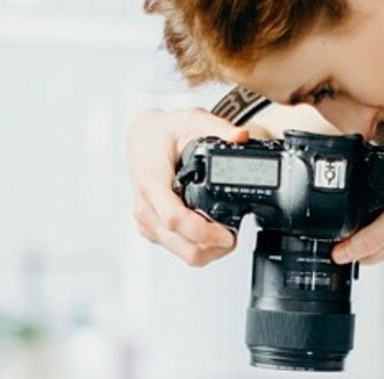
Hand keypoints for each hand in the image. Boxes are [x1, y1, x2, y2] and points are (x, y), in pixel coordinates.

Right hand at [126, 107, 261, 265]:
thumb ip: (219, 127)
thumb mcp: (192, 119)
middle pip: (182, 246)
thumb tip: (242, 136)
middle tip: (235, 235)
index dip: (205, 233)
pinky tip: (210, 232)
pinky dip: (198, 247)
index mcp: (152, 181)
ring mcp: (146, 220)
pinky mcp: (150, 228)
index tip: (229, 234)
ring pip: (182, 253)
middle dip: (214, 248)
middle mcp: (145, 206)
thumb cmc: (163, 131)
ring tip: (226, 234)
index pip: (176, 219)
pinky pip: (177, 249)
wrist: (141, 137)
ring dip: (209, 250)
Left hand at [332, 166, 383, 263]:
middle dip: (345, 238)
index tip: (320, 239)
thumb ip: (367, 240)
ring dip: (358, 225)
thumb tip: (339, 256)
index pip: (354, 254)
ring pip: (373, 230)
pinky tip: (373, 203)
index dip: (338, 249)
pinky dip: (374, 213)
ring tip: (343, 215)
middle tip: (327, 226)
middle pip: (361, 243)